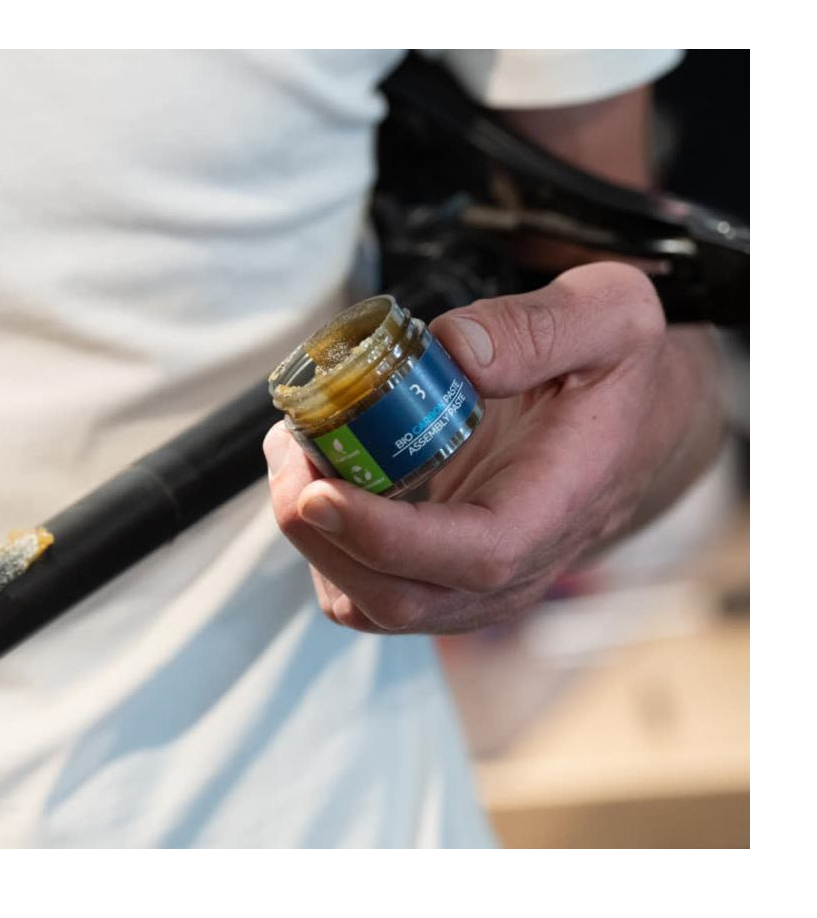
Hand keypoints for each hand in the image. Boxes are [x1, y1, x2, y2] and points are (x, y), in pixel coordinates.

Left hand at [263, 263, 719, 634]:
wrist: (629, 421)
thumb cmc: (616, 373)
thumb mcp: (608, 316)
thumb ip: (540, 327)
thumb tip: (454, 353)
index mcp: (553, 511)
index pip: (469, 558)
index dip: (385, 536)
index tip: (318, 490)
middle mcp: (508, 570)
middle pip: (397, 598)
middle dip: (320, 533)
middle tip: (288, 447)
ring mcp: (466, 582)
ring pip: (365, 601)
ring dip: (310, 537)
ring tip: (294, 449)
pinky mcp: (433, 571)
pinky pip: (359, 582)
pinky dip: (321, 538)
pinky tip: (315, 468)